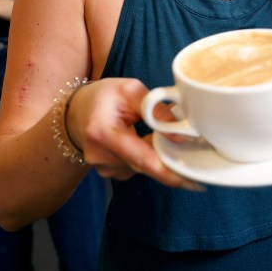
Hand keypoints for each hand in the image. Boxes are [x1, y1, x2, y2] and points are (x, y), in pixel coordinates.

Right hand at [67, 78, 202, 190]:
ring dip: (158, 154)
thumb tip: (182, 134)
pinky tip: (146, 142)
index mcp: (103, 133)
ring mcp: (104, 168)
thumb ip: (156, 110)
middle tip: (195, 154)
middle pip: (147, 165)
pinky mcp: (110, 172)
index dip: (170, 173)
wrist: (76, 112)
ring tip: (158, 135)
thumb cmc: (103, 97)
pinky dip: (148, 156)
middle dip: (171, 160)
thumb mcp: (130, 90)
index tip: (194, 181)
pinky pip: (137, 167)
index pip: (143, 160)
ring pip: (144, 166)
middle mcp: (101, 156)